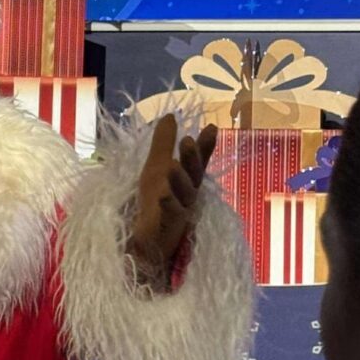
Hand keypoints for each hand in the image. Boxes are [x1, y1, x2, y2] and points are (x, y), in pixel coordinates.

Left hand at [127, 114, 216, 282]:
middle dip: (192, 158)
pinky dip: (168, 205)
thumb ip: (164, 144)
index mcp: (187, 181)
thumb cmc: (155, 203)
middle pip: (194, 176)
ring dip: (179, 180)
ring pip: (183, 195)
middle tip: (188, 141)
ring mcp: (180, 213)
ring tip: (172, 166)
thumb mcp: (156, 169)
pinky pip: (169, 215)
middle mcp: (188, 196)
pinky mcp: (167, 228)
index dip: (205, 146)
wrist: (146, 243)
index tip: (212, 127)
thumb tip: (170, 115)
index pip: (198, 161)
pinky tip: (163, 195)